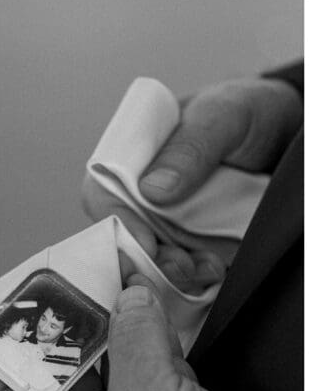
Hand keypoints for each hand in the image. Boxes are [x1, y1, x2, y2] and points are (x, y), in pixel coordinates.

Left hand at [0, 277, 299, 390]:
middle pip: (61, 377)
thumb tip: (130, 298)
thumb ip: (132, 337)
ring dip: (109, 332)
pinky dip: (149, 341)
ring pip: (107, 370)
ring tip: (104, 290)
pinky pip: (148, 371)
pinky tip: (150, 311)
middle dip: (62, 336)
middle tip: (61, 295)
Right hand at [83, 77, 300, 291]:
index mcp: (130, 159)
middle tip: (178, 265)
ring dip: (171, 272)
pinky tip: (213, 272)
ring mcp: (165, 221)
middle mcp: (140, 194)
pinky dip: (194, 278)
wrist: (287, 132)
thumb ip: (188, 148)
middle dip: (146, 257)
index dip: (117, 221)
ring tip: (203, 269)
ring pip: (152, 257)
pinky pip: (182, 268)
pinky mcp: (192, 242)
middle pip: (123, 235)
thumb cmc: (245, 111)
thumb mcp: (221, 116)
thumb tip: (150, 190)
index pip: (103, 194)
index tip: (144, 241)